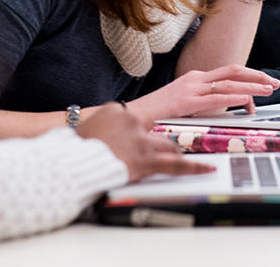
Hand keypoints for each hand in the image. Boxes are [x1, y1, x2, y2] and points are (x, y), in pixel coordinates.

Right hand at [75, 103, 212, 181]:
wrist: (71, 164)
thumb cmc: (73, 151)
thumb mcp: (87, 128)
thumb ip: (103, 125)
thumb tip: (110, 131)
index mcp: (115, 111)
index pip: (135, 119)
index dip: (135, 132)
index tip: (131, 139)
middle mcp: (132, 121)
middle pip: (155, 131)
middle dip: (154, 143)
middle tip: (146, 152)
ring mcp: (141, 140)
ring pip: (167, 145)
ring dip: (170, 154)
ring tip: (176, 161)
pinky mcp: (147, 160)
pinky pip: (177, 165)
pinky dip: (195, 167)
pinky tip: (208, 168)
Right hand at [127, 64, 279, 121]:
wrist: (133, 116)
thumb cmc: (156, 114)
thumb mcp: (184, 106)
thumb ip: (203, 104)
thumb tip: (224, 109)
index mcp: (195, 79)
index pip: (227, 74)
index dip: (248, 76)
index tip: (264, 82)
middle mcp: (195, 79)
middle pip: (232, 72)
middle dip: (256, 76)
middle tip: (274, 82)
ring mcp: (190, 89)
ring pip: (228, 84)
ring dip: (251, 86)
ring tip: (268, 89)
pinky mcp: (186, 102)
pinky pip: (214, 98)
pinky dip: (233, 98)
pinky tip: (246, 99)